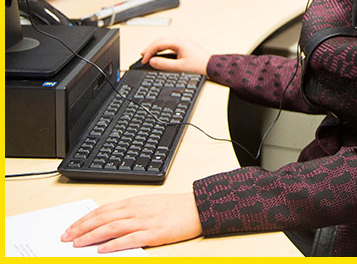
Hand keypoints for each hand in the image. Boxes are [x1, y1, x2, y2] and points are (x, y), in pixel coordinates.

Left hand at [61, 192, 202, 252]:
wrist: (196, 207)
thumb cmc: (174, 207)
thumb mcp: (149, 204)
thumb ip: (130, 211)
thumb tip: (109, 220)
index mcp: (134, 201)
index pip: (103, 209)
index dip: (85, 219)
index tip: (71, 227)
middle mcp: (137, 209)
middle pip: (103, 217)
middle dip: (82, 227)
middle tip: (66, 237)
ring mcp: (145, 220)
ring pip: (112, 227)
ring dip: (92, 235)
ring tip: (77, 243)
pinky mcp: (154, 232)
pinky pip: (130, 238)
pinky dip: (114, 243)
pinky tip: (102, 249)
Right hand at [141, 36, 210, 74]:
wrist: (212, 66)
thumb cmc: (199, 66)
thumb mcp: (179, 67)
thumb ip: (164, 64)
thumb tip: (152, 61)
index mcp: (179, 42)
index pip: (158, 44)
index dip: (149, 52)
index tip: (144, 60)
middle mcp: (181, 39)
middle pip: (160, 40)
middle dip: (150, 48)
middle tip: (142, 56)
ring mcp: (183, 41)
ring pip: (165, 41)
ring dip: (156, 47)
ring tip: (148, 54)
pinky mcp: (185, 45)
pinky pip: (170, 43)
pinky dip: (162, 48)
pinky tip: (159, 53)